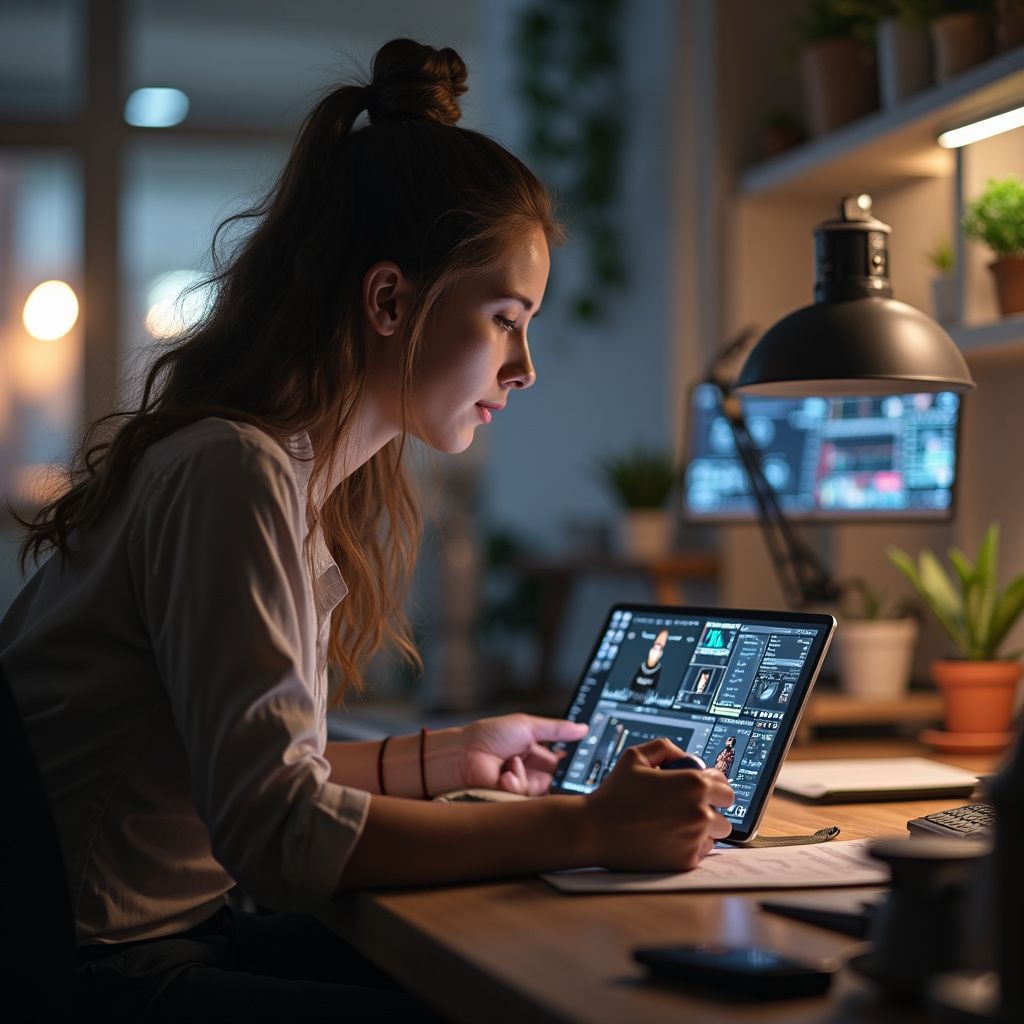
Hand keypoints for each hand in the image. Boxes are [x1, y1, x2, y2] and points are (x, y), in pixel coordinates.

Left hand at [427, 714, 588, 795]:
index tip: (583, 759)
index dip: (570, 762)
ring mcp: (520, 787)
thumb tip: (583, 728)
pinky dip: (514, 783)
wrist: (460, 755)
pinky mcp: (511, 801)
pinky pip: (524, 797)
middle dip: (557, 775)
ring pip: (541, 790)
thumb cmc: (488, 736)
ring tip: (511, 762)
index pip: (560, 762)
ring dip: (526, 774)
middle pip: (555, 779)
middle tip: (558, 769)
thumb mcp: (526, 726)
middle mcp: (529, 771)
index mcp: (533, 752)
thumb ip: (557, 729)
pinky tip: (504, 774)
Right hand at [583, 737, 734, 871]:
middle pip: (726, 812)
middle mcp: (700, 811)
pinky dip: (691, 846)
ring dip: (704, 829)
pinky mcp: (686, 861)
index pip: (724, 785)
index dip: (713, 786)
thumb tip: (684, 756)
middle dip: (712, 808)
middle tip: (690, 807)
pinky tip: (669, 838)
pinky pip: (702, 852)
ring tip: (679, 823)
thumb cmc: (614, 793)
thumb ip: (664, 748)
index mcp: (693, 784)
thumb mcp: (635, 756)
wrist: (596, 829)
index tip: (703, 789)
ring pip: (716, 834)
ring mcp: (695, 838)